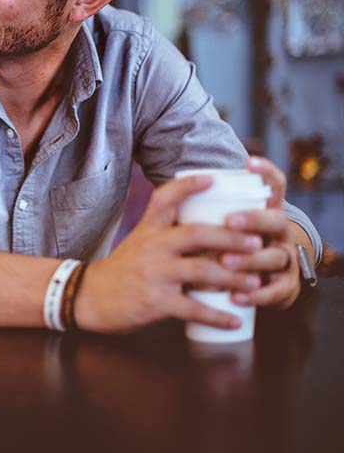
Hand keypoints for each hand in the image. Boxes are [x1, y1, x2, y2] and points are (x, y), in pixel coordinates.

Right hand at [74, 174, 264, 333]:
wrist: (90, 297)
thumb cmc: (122, 269)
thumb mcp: (139, 241)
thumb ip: (167, 234)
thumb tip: (208, 229)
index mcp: (149, 229)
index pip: (166, 198)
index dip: (188, 185)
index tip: (213, 178)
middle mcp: (152, 246)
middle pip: (197, 234)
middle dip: (231, 237)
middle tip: (256, 242)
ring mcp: (155, 273)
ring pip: (202, 270)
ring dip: (234, 277)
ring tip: (256, 282)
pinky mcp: (156, 301)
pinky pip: (193, 308)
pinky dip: (217, 316)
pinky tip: (234, 320)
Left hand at [221, 156, 300, 309]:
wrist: (261, 283)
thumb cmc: (228, 247)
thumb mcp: (221, 227)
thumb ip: (206, 210)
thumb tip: (173, 186)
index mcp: (265, 211)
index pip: (274, 185)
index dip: (266, 172)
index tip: (248, 162)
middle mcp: (280, 232)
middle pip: (275, 219)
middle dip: (253, 219)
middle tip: (230, 220)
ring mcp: (285, 258)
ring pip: (274, 256)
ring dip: (249, 259)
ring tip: (225, 262)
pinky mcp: (285, 286)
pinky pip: (276, 291)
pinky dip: (256, 294)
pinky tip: (238, 297)